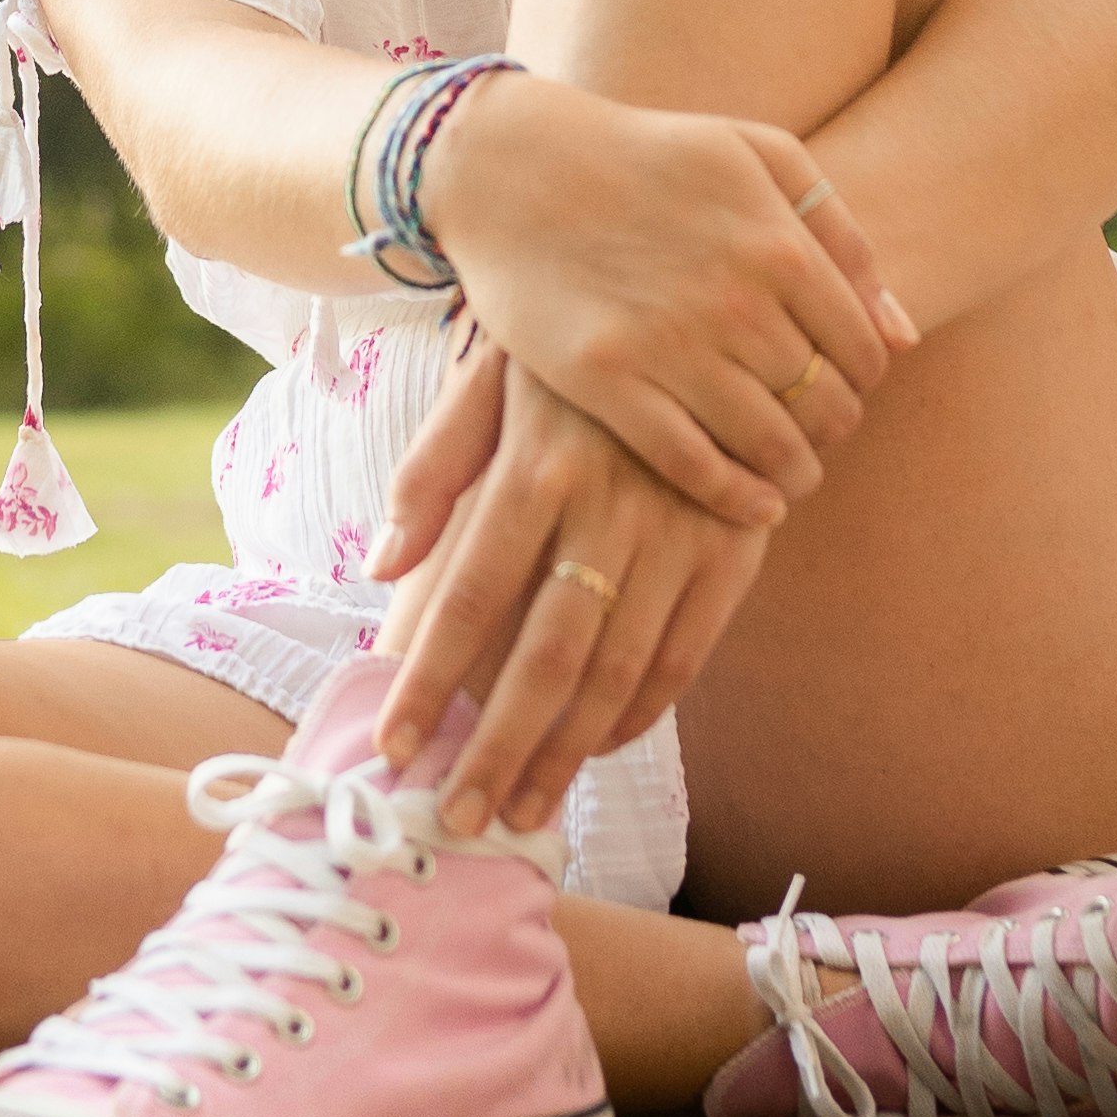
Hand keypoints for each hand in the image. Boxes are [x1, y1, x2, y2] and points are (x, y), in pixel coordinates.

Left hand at [365, 343, 771, 839]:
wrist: (713, 298)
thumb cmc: (574, 350)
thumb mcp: (491, 376)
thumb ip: (432, 469)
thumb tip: (380, 564)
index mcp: (541, 462)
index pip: (472, 594)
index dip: (432, 678)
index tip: (395, 745)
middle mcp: (613, 504)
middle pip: (547, 654)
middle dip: (498, 746)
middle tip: (456, 818)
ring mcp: (683, 529)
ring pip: (619, 669)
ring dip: (566, 752)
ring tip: (519, 810)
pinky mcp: (736, 546)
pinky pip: (687, 652)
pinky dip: (643, 712)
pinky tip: (598, 749)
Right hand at [423, 74, 910, 525]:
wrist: (512, 164)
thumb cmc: (645, 154)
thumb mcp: (755, 155)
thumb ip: (839, 233)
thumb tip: (902, 334)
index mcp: (779, 244)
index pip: (864, 351)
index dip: (863, 383)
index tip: (841, 388)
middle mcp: (734, 300)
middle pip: (823, 405)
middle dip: (831, 432)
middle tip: (814, 437)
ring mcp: (667, 344)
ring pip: (768, 445)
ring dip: (795, 474)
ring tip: (790, 478)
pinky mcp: (606, 381)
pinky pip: (693, 465)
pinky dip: (735, 498)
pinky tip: (751, 505)